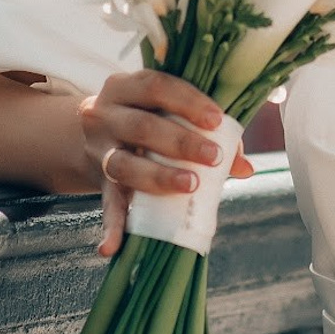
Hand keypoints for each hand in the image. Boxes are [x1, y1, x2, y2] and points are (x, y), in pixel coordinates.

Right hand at [79, 70, 255, 256]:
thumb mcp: (165, 112)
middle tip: (214, 158)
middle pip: (141, 127)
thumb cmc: (147, 118)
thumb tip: (244, 165)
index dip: (187, 101)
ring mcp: (100, 151)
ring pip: (123, 165)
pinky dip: (111, 227)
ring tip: (190, 186)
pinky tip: (112, 247)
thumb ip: (206, 130)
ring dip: (158, 177)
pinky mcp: (99, 183)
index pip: (156, 86)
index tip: (217, 120)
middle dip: (180, 142)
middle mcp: (104, 115)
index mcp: (125, 87)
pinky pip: (106, 206)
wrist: (90, 136)